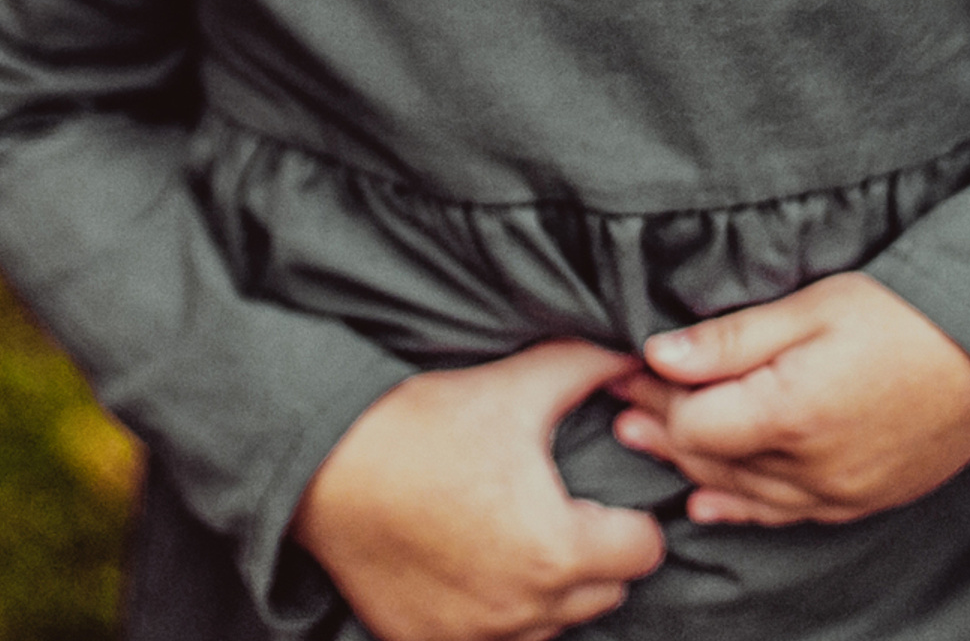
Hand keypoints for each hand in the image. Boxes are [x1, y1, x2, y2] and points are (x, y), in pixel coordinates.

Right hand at [293, 339, 666, 640]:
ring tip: (511, 531)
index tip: (598, 494)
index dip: (630, 516)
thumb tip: (629, 356)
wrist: (327, 463)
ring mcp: (475, 637)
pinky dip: (493, 610)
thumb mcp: (514, 386)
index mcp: (556, 548)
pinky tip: (470, 561)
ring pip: (550, 625)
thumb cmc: (423, 424)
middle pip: (603, 594)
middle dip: (593, 553)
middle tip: (554, 506)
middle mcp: (523, 609)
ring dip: (546, 588)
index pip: (642, 552)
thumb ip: (584, 367)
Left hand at [609, 273, 969, 528]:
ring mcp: (839, 492)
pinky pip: (786, 516)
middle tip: (619, 406)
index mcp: (791, 413)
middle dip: (660, 430)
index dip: (650, 396)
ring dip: (690, 468)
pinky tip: (709, 502)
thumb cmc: (900, 315)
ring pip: (742, 494)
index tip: (619, 368)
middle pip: (710, 460)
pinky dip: (741, 507)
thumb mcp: (811, 307)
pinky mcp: (863, 500)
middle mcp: (810, 468)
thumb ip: (732, 338)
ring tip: (644, 443)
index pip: (693, 422)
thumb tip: (658, 353)